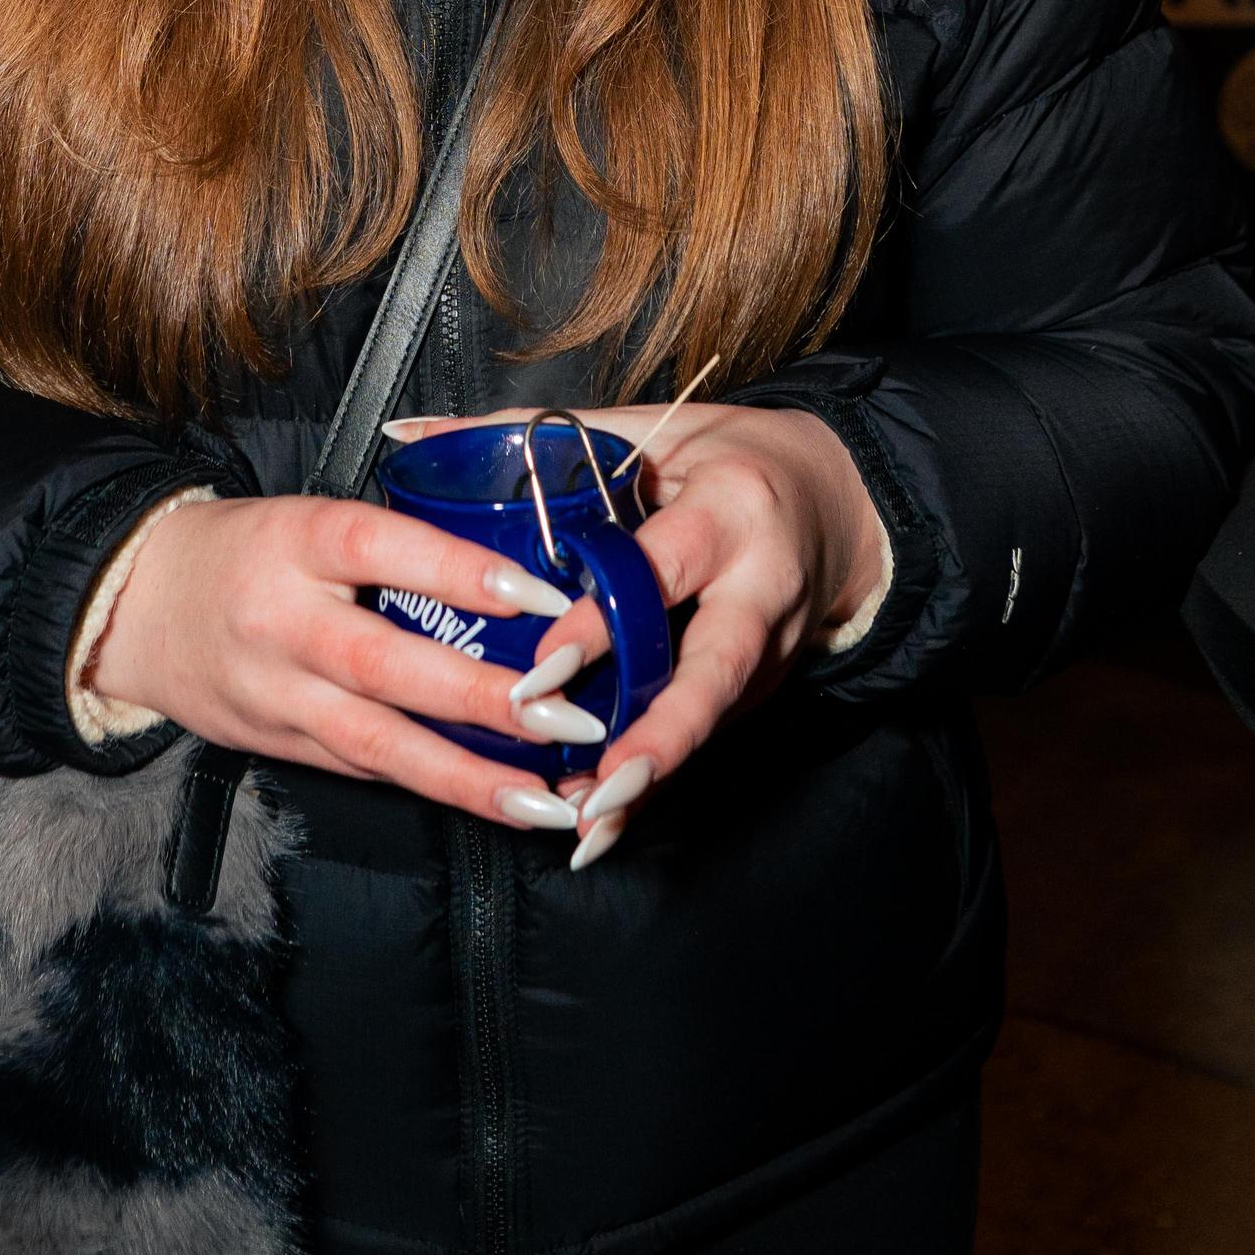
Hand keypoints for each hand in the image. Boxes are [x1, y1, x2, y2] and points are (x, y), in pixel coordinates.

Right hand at [94, 491, 604, 829]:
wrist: (137, 604)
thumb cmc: (248, 550)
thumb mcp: (309, 518)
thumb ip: (396, 543)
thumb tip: (513, 570)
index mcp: (296, 541)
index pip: (381, 546)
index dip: (459, 570)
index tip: (539, 595)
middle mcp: (283, 621)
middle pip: (386, 664)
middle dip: (483, 698)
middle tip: (567, 715)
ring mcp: (277, 694)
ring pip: (379, 742)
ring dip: (470, 776)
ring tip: (549, 798)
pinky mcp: (280, 745)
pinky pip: (365, 768)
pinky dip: (434, 787)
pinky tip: (498, 804)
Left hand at [386, 404, 887, 861]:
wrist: (838, 498)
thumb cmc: (725, 459)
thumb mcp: (645, 430)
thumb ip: (533, 435)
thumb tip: (416, 435)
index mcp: (727, 511)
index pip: (663, 569)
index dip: (605, 621)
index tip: (543, 666)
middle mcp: (761, 584)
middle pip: (714, 667)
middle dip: (655, 730)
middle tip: (592, 779)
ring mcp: (773, 645)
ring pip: (713, 718)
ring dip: (652, 776)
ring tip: (591, 824)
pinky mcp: (769, 684)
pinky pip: (709, 737)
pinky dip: (657, 782)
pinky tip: (605, 824)